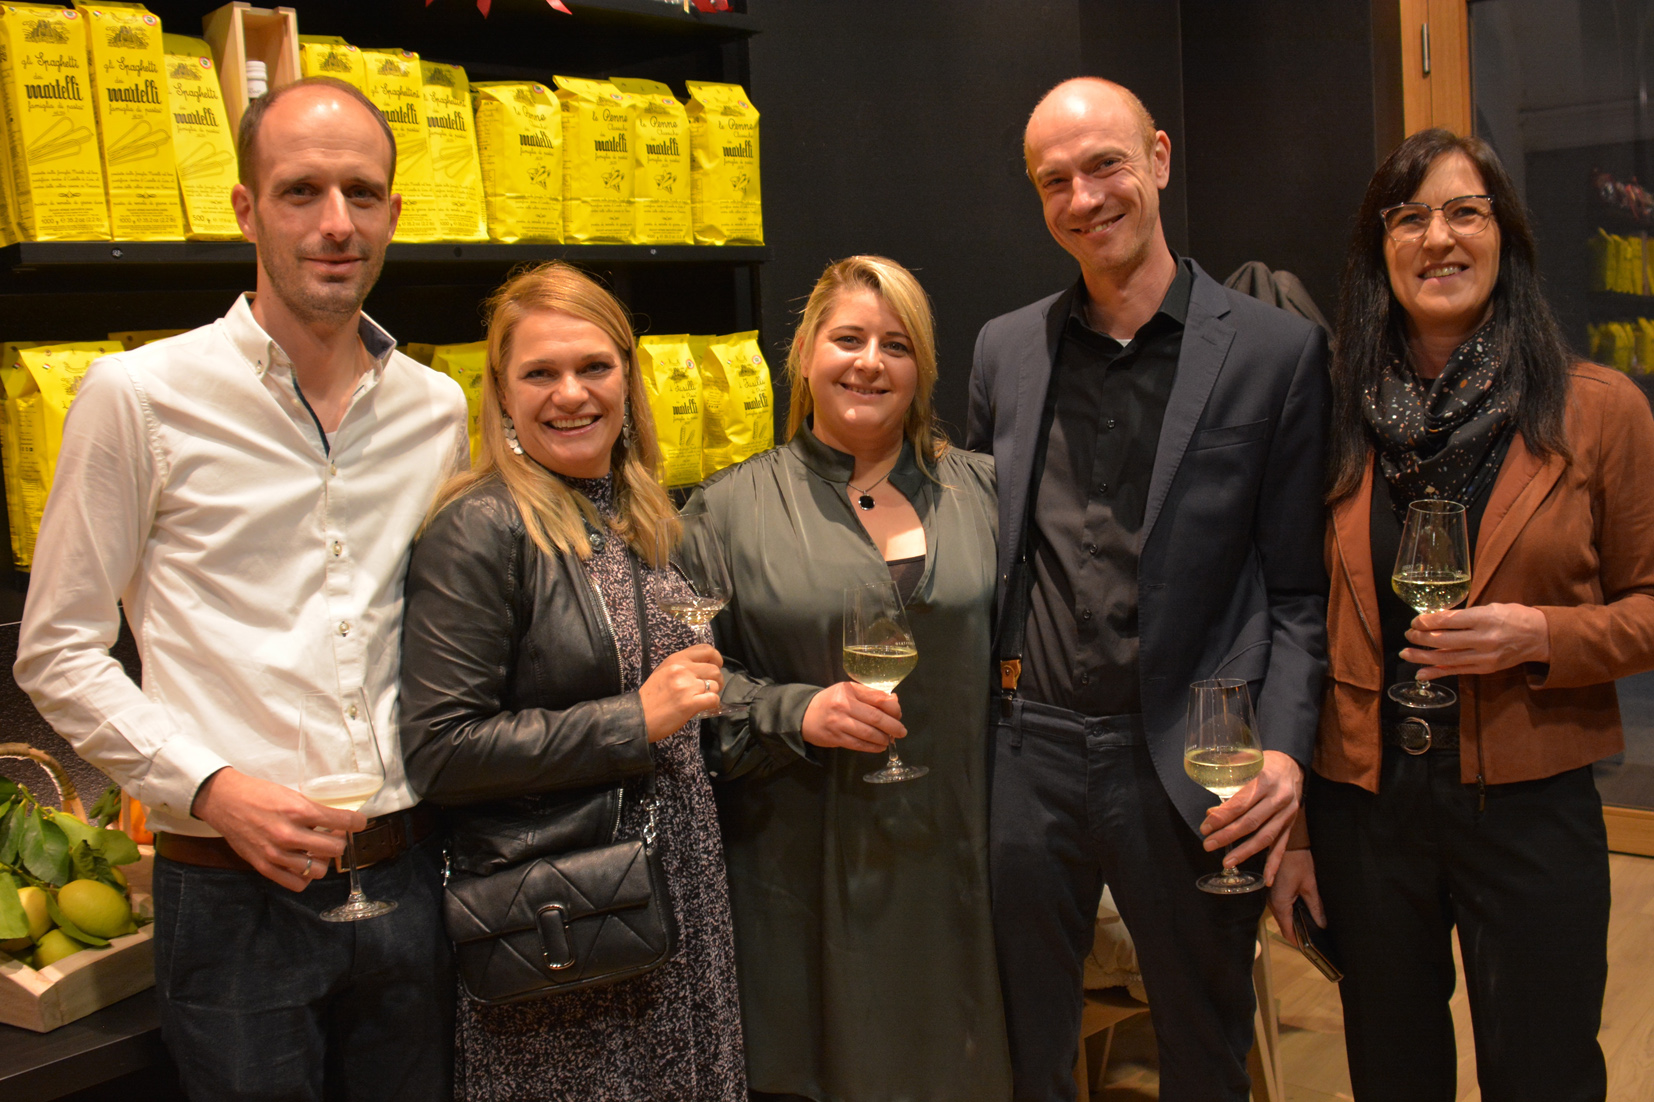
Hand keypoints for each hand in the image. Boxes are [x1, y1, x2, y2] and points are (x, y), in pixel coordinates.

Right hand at [191, 768, 364, 891]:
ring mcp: (276, 853)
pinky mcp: (264, 866)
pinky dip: (304, 876)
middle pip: (334, 849)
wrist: (225, 801)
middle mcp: (289, 834)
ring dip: (322, 860)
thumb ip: (314, 810)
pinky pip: (296, 883)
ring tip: (317, 849)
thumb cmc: (260, 794)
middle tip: (335, 834)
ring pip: (318, 870)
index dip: (358, 822)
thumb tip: (340, 819)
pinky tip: (303, 863)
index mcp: (299, 810)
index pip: (342, 821)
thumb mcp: (292, 794)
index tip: (359, 822)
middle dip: (340, 841)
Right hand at [639, 643, 723, 740]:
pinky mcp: (690, 703)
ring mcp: (686, 685)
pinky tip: (703, 707)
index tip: (715, 666)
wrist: (638, 717)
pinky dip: (712, 704)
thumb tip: (703, 667)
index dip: (716, 658)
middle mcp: (682, 669)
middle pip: (715, 669)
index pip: (706, 649)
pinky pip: (713, 700)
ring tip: (703, 699)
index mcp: (676, 659)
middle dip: (718, 680)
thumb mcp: (663, 672)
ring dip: (713, 693)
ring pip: (715, 685)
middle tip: (711, 688)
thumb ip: (682, 666)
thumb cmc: (651, 697)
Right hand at [801, 681, 905, 752]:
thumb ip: (870, 695)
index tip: (899, 714)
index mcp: (848, 690)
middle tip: (901, 732)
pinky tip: (879, 746)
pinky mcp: (836, 738)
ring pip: (869, 733)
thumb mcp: (848, 691)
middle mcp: (843, 706)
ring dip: (884, 738)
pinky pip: (859, 745)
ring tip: (889, 739)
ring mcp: (839, 723)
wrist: (804, 715)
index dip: (893, 708)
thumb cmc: (831, 701)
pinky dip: (873, 747)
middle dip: (893, 726)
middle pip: (876, 718)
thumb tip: (894, 702)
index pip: (878, 699)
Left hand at [1200, 750, 1302, 879]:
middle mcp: (1278, 798)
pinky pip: (1282, 846)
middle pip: (1251, 822)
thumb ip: (1229, 787)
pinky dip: (1275, 864)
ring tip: (1226, 863)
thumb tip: (1211, 812)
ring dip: (1245, 852)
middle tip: (1208, 845)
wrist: (1292, 766)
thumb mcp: (1246, 765)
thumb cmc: (1263, 764)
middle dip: (1227, 836)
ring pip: (1265, 837)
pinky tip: (1267, 879)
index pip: (1241, 803)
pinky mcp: (1291, 824)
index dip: (1222, 817)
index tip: (1206, 827)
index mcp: (1265, 780)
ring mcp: (1287, 814)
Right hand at [1267, 848, 1324, 946]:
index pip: (1287, 931)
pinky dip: (1292, 913)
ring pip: (1283, 917)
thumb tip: (1323, 925)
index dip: (1298, 942)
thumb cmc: (1298, 862)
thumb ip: (1316, 907)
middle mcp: (1273, 903)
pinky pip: (1282, 908)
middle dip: (1298, 933)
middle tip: (1316, 939)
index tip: (1310, 949)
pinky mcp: (1274, 891)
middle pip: (1284, 925)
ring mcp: (1272, 896)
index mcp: (1280, 903)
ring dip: (1295, 923)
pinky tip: (1304, 913)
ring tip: (1312, 927)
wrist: (1288, 842)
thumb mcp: (1310, 885)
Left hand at [1402, 603, 1550, 678]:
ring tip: (1405, 653)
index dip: (1427, 621)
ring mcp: (1484, 657)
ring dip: (1422, 657)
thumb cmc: (1513, 617)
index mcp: (1485, 618)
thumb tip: (1435, 620)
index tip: (1415, 621)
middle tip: (1408, 634)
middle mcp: (1484, 639)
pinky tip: (1420, 673)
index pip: (1448, 620)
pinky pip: (1457, 671)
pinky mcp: (1485, 669)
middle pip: (1444, 640)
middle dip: (1421, 638)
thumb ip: (1464, 615)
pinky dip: (1437, 673)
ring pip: (1446, 658)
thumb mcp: (1490, 608)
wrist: (1539, 637)